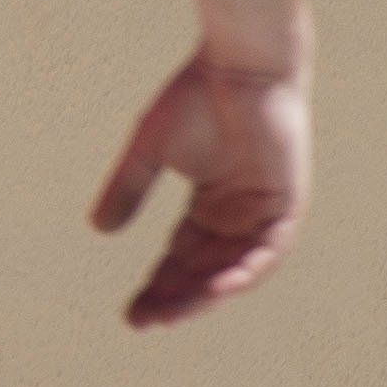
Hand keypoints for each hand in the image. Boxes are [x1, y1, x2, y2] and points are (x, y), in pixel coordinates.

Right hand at [89, 51, 309, 329]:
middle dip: (174, 297)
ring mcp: (264, 212)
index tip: (130, 312)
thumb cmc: (197, 96)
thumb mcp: (150, 151)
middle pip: (204, 270)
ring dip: (205, 294)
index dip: (158, 285)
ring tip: (172, 314)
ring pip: (235, 269)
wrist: (239, 65)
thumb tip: (100, 230)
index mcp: (211, 203)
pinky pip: (269, 252)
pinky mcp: (287, 204)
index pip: (182, 257)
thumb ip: (130, 189)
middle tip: (142, 321)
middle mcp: (238, 214)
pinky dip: (246, 272)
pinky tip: (218, 288)